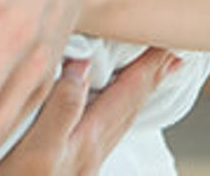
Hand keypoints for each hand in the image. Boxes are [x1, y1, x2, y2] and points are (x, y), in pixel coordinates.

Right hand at [0, 49, 181, 175]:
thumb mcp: (36, 149)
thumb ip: (60, 108)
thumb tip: (82, 67)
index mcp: (88, 138)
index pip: (127, 95)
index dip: (149, 69)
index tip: (172, 46)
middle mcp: (91, 151)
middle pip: (130, 107)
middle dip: (150, 79)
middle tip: (173, 57)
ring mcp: (81, 162)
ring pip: (118, 121)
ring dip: (136, 97)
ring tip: (149, 80)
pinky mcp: (68, 170)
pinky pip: (104, 132)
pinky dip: (114, 114)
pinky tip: (104, 116)